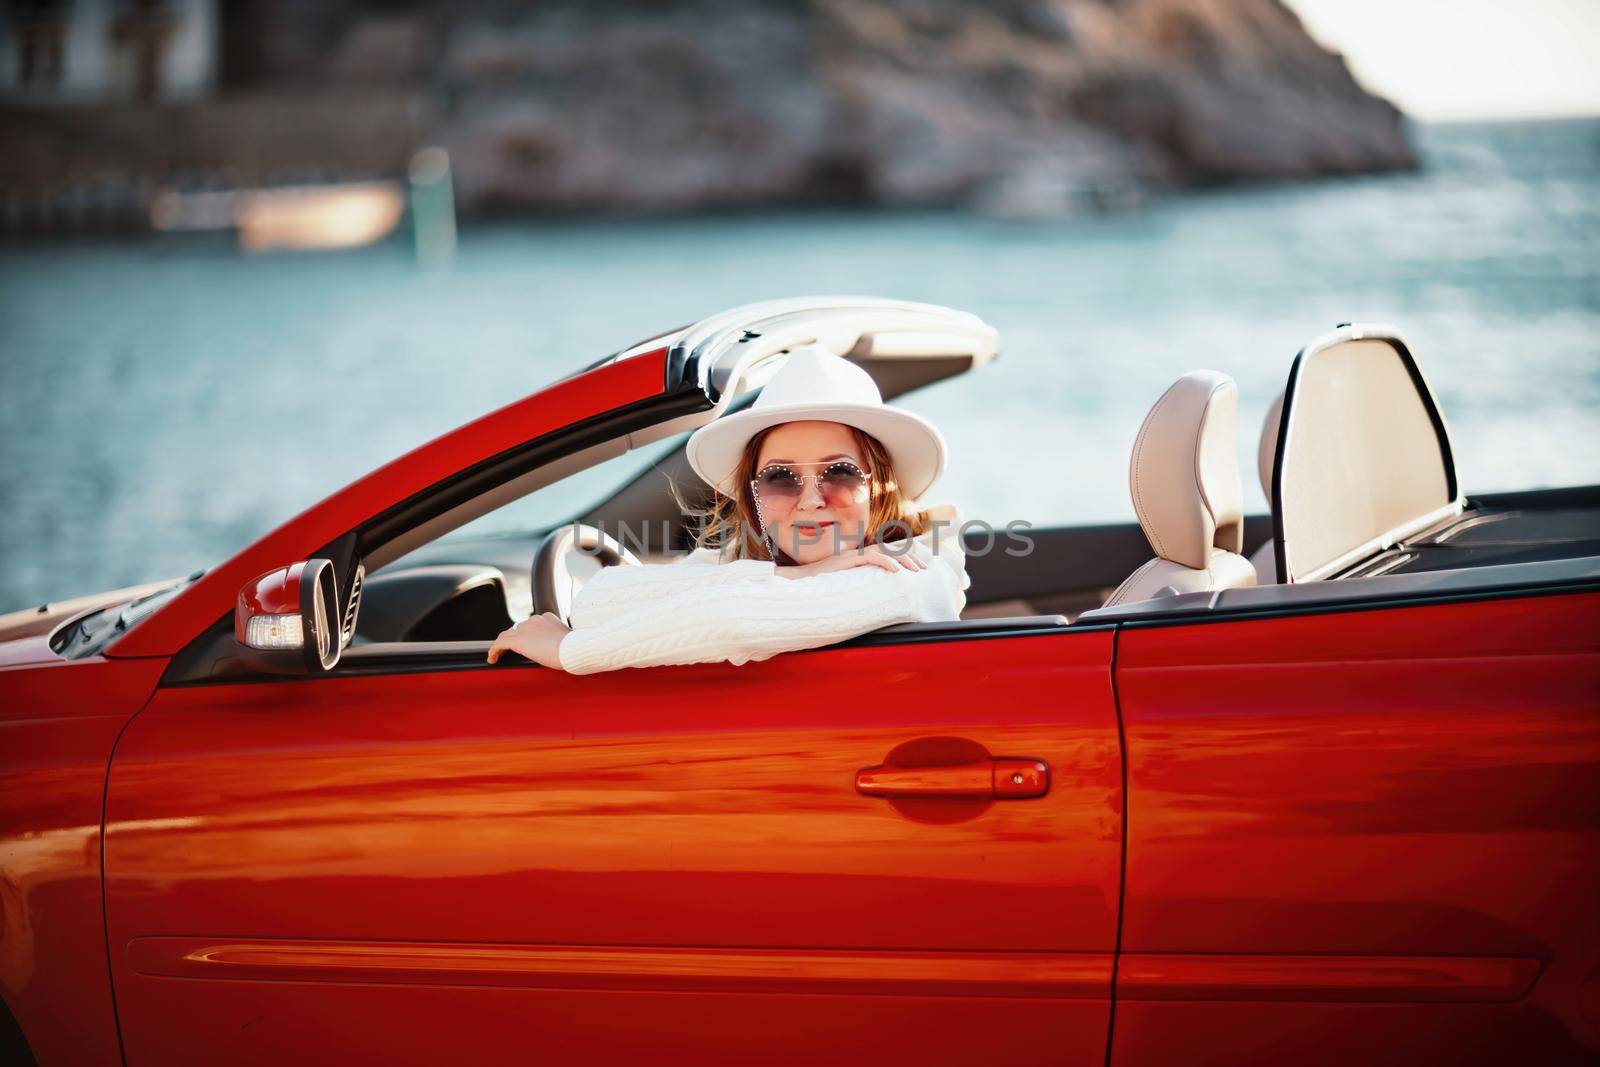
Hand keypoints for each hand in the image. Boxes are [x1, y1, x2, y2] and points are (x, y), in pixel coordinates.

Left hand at [487, 611, 571, 668]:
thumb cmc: (576, 647)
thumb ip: (562, 641)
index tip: (527, 644)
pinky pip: (500, 644)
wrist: (573, 648)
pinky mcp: (518, 640)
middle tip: (509, 651)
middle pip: (517, 629)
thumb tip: (563, 649)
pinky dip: (494, 651)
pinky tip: (492, 659)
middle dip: (513, 639)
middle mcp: (534, 620)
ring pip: (507, 635)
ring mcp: (525, 629)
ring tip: (497, 655)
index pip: (531, 625)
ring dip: (501, 645)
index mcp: (547, 618)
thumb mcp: (569, 640)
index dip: (526, 634)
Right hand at [776, 543, 927, 579]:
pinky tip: (897, 571)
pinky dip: (886, 562)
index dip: (905, 557)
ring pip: (884, 551)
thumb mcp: (845, 586)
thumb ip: (859, 585)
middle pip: (890, 550)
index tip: (919, 568)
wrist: (798, 583)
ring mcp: (852, 556)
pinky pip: (870, 557)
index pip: (887, 553)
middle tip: (925, 568)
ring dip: (903, 560)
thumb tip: (876, 598)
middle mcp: (857, 554)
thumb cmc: (819, 587)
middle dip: (911, 557)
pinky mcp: (846, 561)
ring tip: (917, 570)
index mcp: (859, 558)